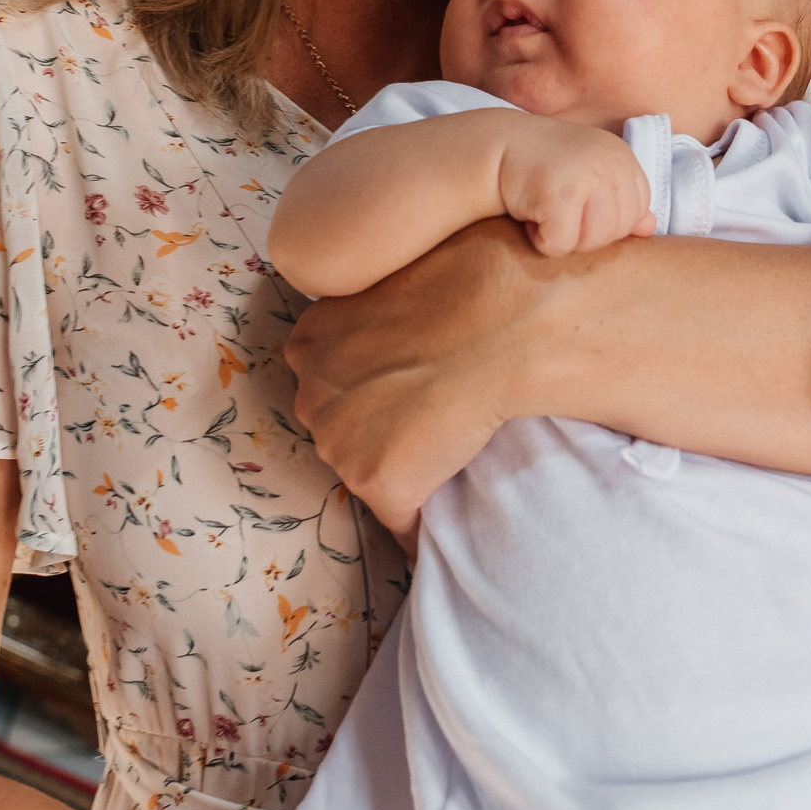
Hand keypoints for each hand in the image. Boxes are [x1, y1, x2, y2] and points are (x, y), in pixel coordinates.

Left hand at [286, 217, 567, 535]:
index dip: (371, 394)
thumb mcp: (393, 282)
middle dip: (377, 431)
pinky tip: (443, 520)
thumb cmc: (465, 285)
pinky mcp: (377, 481)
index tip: (406, 394)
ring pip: (366, 473)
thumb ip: (373, 312)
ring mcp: (339, 441)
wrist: (500, 319)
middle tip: (429, 419)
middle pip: (340, 430)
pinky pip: (398, 524)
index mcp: (309, 341)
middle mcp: (310, 393)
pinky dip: (420, 527)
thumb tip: (399, 330)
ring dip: (399, 470)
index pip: (329, 386)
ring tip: (444, 451)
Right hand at [495, 119, 654, 256]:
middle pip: (617, 231)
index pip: (638, 211)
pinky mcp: (559, 193)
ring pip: (593, 241)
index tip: (579, 206)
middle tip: (559, 211)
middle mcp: (610, 161)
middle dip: (586, 234)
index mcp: (622, 156)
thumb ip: (620, 199)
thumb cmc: (544, 165)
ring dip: (565, 238)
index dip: (608, 220)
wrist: (496, 147)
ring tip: (546, 213)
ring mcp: (586, 175)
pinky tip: (531, 216)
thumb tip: (650, 228)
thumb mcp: (588, 175)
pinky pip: (561, 244)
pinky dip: (542, 241)